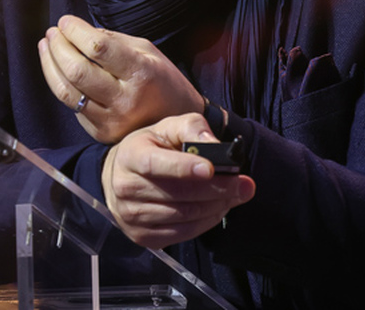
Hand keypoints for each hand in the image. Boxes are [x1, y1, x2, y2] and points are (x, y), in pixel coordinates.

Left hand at [38, 14, 205, 142]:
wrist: (177, 118)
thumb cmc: (161, 79)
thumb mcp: (147, 51)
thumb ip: (112, 40)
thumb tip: (77, 31)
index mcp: (141, 73)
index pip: (98, 48)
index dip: (75, 31)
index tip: (65, 21)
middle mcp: (125, 100)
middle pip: (77, 71)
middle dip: (58, 46)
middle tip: (53, 32)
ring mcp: (112, 120)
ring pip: (66, 91)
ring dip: (50, 64)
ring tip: (47, 46)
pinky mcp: (101, 132)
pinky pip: (71, 105)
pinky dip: (59, 83)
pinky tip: (56, 68)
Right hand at [102, 113, 255, 249]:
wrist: (120, 176)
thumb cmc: (151, 147)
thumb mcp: (168, 127)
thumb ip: (192, 128)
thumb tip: (214, 145)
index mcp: (131, 155)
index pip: (155, 164)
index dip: (183, 167)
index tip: (211, 168)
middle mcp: (126, 188)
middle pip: (178, 194)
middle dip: (217, 189)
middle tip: (244, 184)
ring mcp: (132, 216)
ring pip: (184, 216)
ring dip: (216, 206)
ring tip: (235, 195)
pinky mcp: (142, 237)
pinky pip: (183, 234)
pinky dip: (206, 222)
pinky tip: (218, 209)